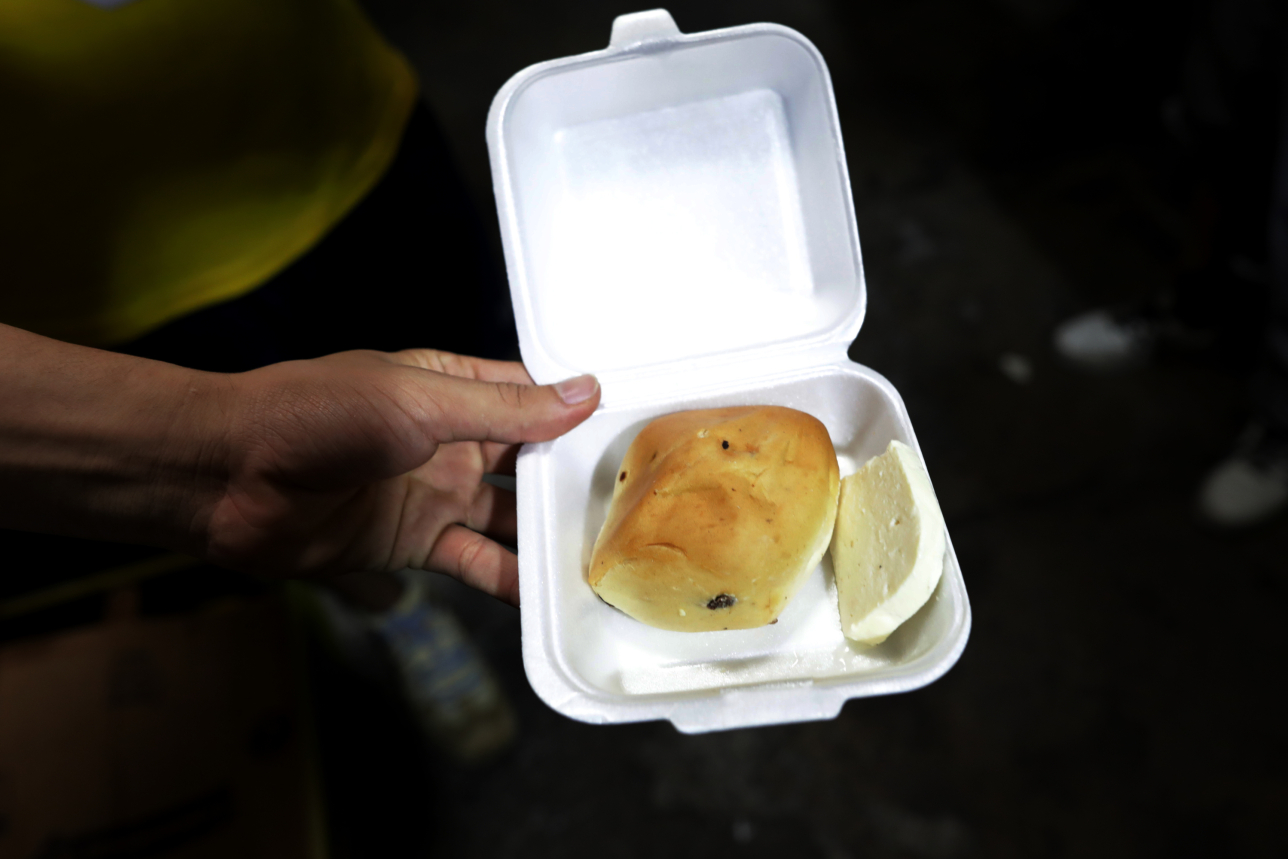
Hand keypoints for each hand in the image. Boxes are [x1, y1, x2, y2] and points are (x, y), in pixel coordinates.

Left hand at [204, 349, 598, 603]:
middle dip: (575, 483)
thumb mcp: (420, 400)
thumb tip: (586, 392)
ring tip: (606, 557)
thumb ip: (505, 408)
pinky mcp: (414, 545)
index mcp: (452, 388)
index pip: (532, 398)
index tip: (637, 432)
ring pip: (510, 519)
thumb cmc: (316, 415)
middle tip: (636, 505)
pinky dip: (511, 580)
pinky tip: (550, 596)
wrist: (227, 478)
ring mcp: (435, 495)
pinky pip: (477, 562)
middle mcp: (451, 441)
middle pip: (531, 465)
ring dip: (550, 537)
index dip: (580, 414)